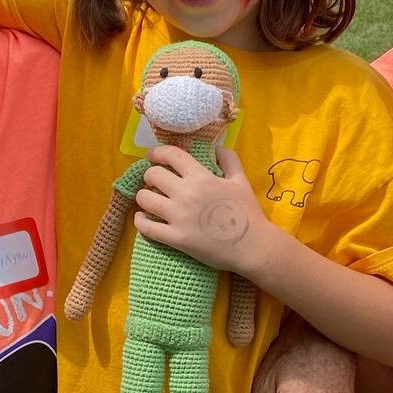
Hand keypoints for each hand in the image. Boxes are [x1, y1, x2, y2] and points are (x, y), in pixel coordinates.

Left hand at [133, 145, 271, 274]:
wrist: (252, 246)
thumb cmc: (247, 213)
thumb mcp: (241, 180)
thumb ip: (228, 159)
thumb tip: (216, 147)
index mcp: (201, 177)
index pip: (171, 155)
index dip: (157, 152)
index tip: (152, 156)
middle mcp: (186, 193)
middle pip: (152, 175)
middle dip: (150, 176)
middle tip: (153, 182)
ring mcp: (179, 217)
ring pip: (144, 199)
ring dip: (143, 197)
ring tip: (149, 200)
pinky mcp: (175, 238)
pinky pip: (146, 227)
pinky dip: (140, 221)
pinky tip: (142, 219)